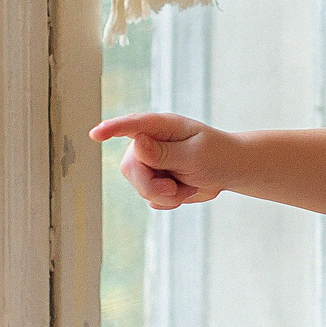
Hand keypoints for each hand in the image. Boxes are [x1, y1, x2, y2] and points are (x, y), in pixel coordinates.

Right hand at [90, 112, 232, 208]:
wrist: (230, 171)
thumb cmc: (217, 155)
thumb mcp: (195, 154)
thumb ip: (165, 152)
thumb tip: (136, 143)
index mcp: (161, 126)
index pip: (133, 125)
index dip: (112, 129)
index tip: (96, 134)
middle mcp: (149, 141)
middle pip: (131, 167)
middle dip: (151, 185)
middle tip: (175, 190)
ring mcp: (149, 161)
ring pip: (139, 186)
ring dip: (165, 195)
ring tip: (187, 185)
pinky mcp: (153, 179)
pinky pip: (150, 198)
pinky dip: (169, 201)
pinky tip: (183, 190)